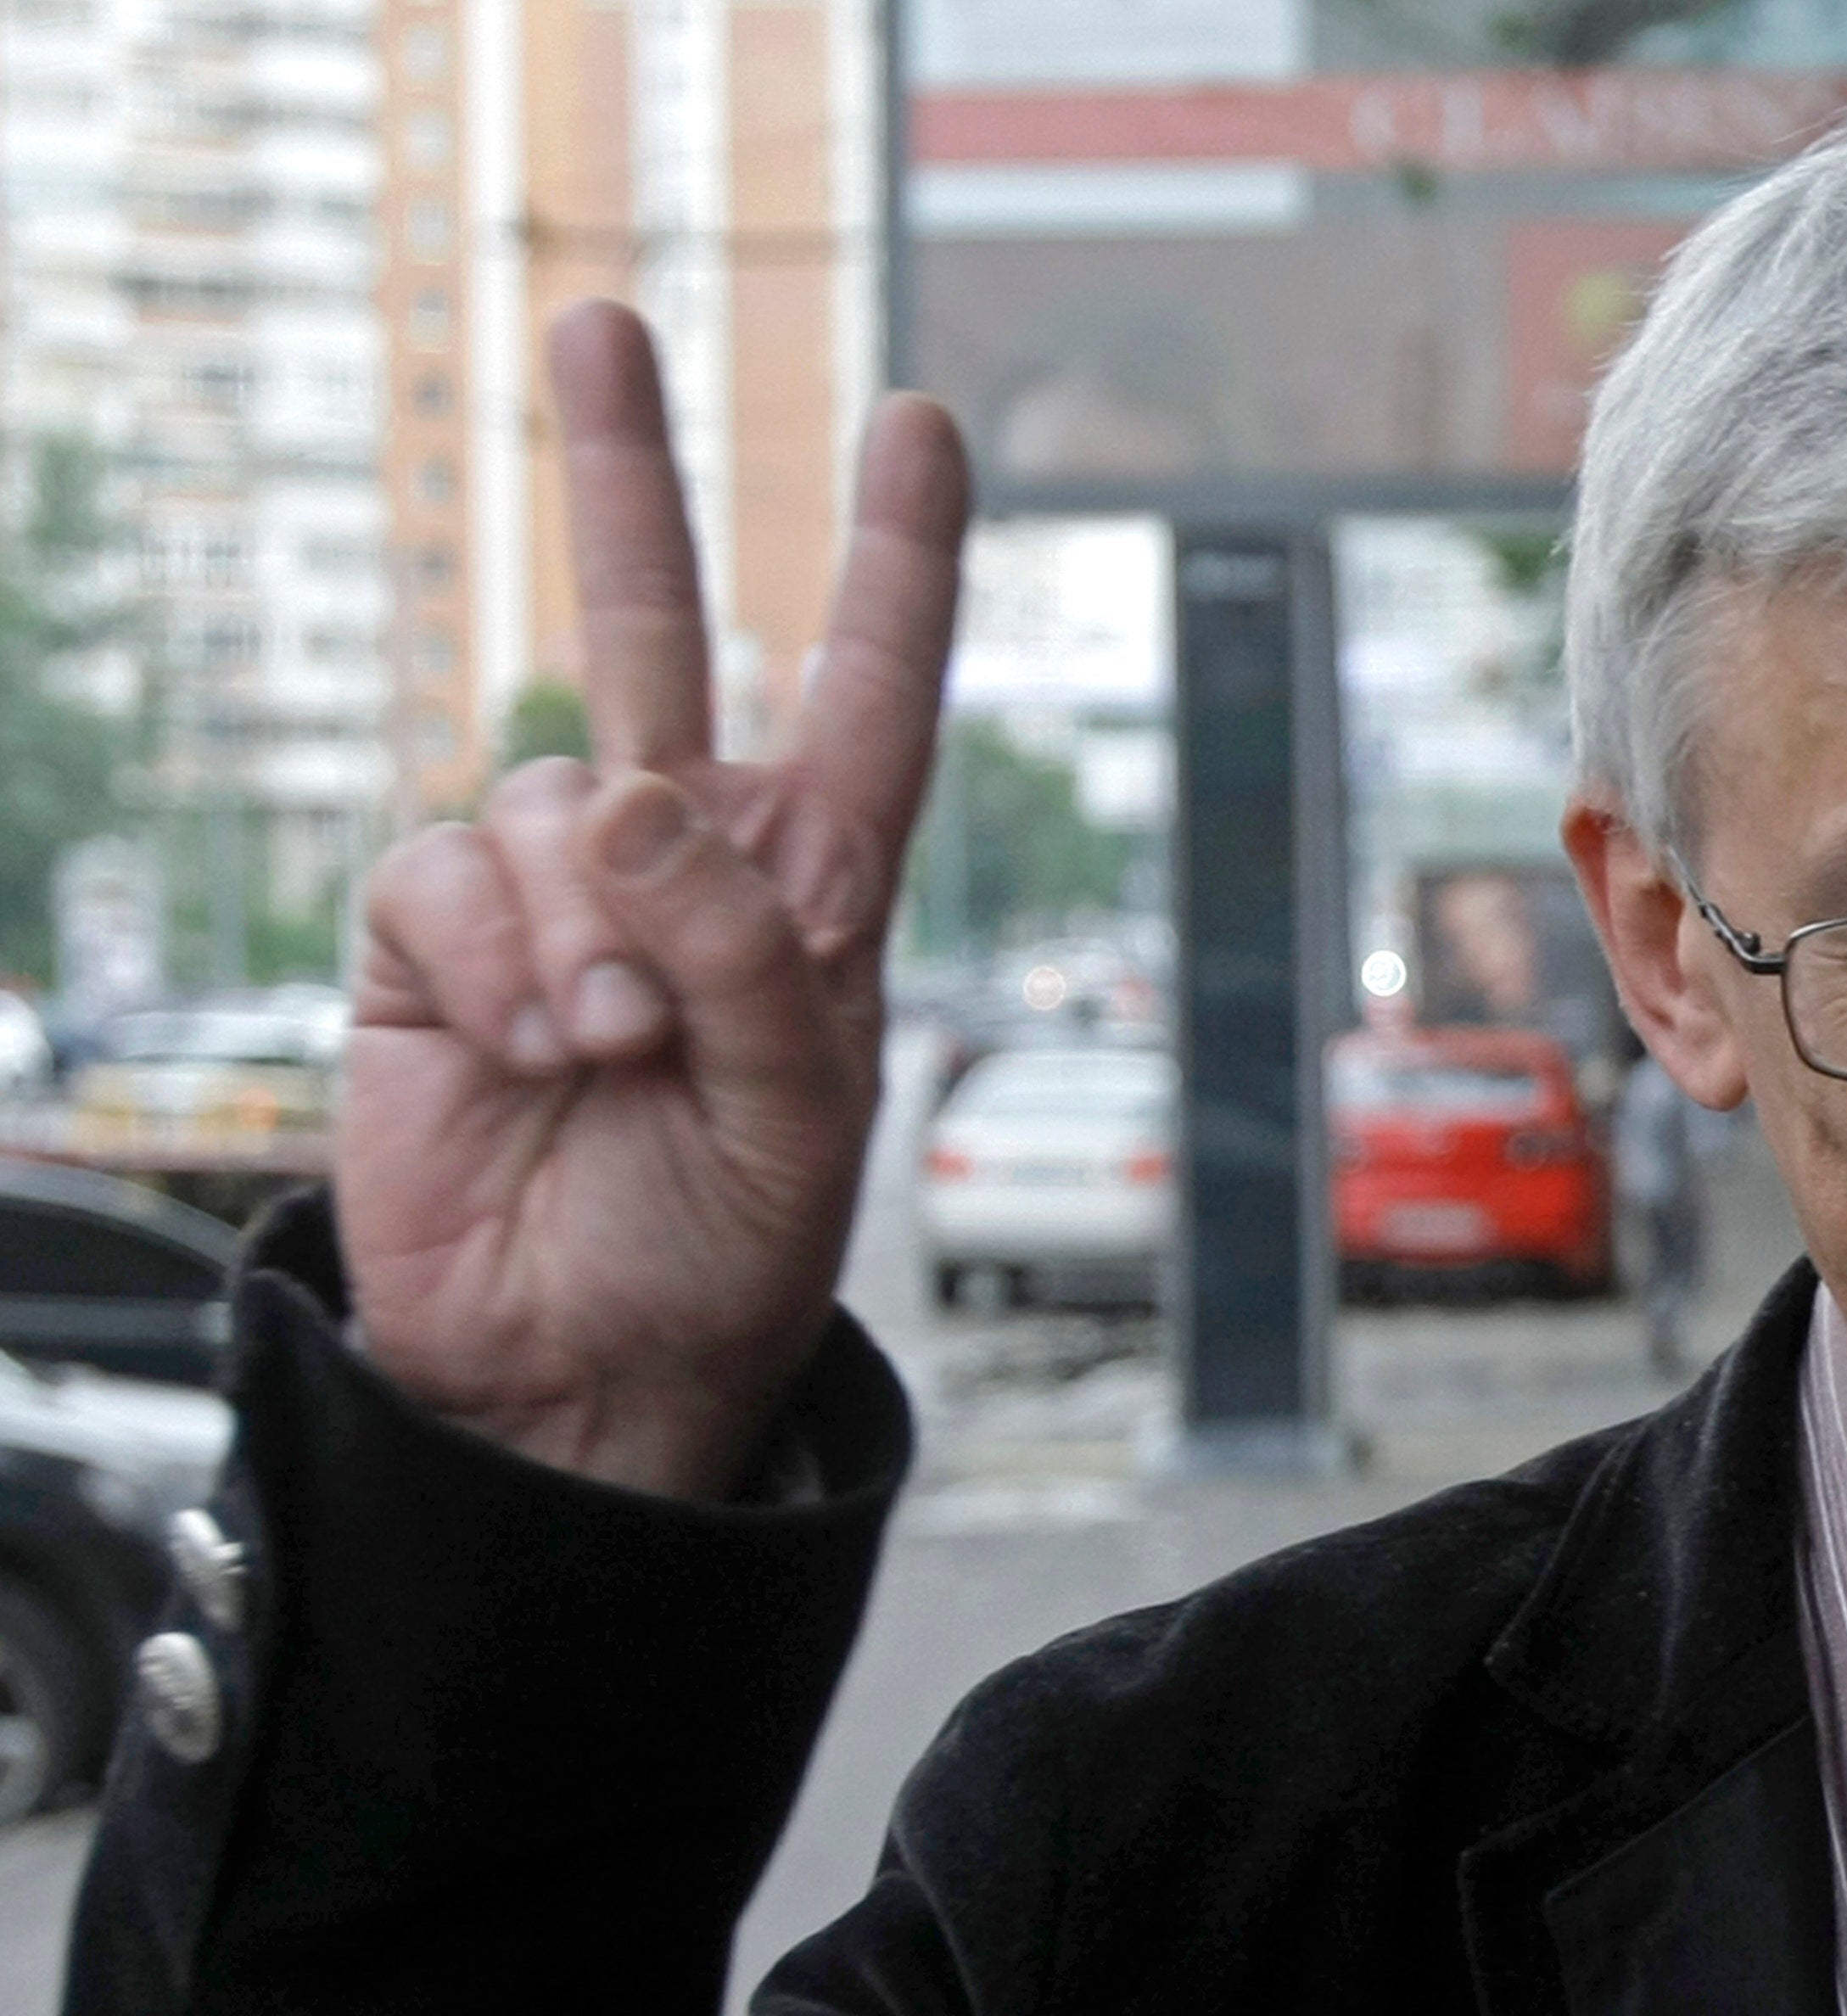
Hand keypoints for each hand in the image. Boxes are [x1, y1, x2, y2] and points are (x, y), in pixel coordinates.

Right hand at [340, 304, 970, 1498]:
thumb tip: (636, 798)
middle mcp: (681, 862)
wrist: (580, 1372)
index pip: (865, 696)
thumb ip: (747, 955)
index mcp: (811, 891)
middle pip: (648, 628)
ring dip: (586, 932)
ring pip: (549, 798)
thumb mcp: (800, 1117)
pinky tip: (540, 1052)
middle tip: (598, 318)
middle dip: (627, 474)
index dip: (894, 562)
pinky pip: (450, 874)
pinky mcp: (436, 942)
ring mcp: (552, 894)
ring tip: (616, 1054)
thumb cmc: (723, 1251)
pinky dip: (503, 960)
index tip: (916, 424)